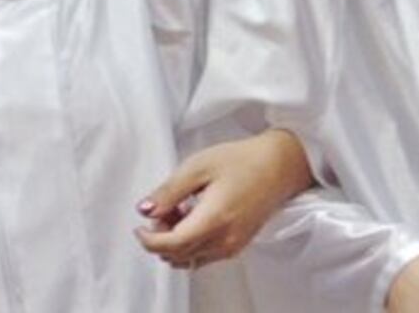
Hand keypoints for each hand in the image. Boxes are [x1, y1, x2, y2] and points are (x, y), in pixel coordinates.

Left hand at [135, 128, 313, 268]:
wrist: (279, 165)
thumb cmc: (242, 160)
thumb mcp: (199, 166)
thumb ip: (169, 191)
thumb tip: (145, 210)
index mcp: (214, 220)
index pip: (171, 246)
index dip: (148, 239)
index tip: (139, 226)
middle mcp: (224, 240)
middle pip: (178, 255)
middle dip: (161, 237)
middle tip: (163, 208)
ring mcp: (232, 246)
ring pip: (190, 258)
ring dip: (175, 242)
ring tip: (180, 209)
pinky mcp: (237, 246)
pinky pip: (204, 255)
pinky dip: (191, 243)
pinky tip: (194, 217)